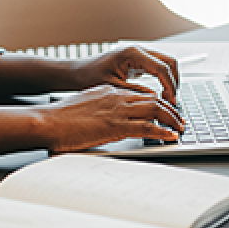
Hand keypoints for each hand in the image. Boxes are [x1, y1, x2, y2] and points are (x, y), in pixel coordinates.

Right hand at [38, 84, 185, 153]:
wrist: (47, 121)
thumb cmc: (59, 117)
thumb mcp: (83, 105)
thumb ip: (98, 107)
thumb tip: (105, 117)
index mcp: (107, 91)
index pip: (140, 93)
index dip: (156, 102)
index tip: (165, 110)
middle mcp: (115, 97)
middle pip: (153, 99)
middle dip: (170, 110)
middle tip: (180, 119)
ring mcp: (116, 111)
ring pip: (155, 109)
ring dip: (172, 119)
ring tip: (180, 128)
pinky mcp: (116, 126)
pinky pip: (147, 127)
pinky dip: (163, 132)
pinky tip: (170, 136)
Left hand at [69, 45, 179, 103]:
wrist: (79, 72)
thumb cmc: (90, 77)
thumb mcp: (112, 87)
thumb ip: (134, 92)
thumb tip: (156, 99)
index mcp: (132, 53)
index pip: (161, 67)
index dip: (170, 86)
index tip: (172, 102)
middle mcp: (138, 50)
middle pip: (169, 62)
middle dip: (174, 82)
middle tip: (172, 101)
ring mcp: (139, 54)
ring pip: (166, 64)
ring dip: (170, 80)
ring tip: (167, 100)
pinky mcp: (138, 61)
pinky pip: (158, 68)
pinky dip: (163, 80)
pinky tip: (160, 95)